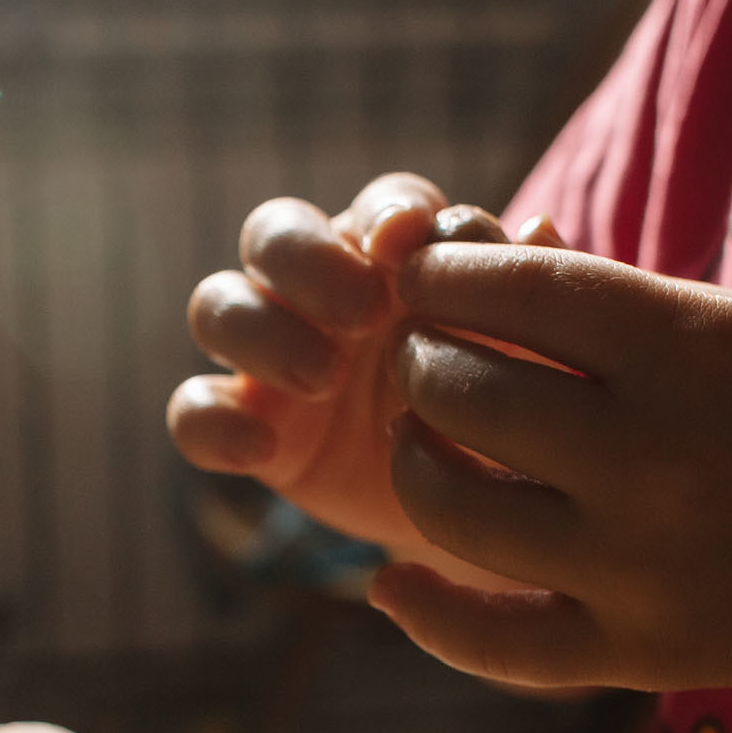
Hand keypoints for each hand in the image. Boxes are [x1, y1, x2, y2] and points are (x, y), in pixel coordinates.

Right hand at [168, 173, 563, 588]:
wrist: (485, 526)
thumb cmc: (514, 425)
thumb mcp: (538, 373)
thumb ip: (534, 300)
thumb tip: (536, 228)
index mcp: (402, 261)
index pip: (382, 206)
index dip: (388, 213)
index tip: (407, 244)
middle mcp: (324, 292)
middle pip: (275, 232)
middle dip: (308, 260)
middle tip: (361, 314)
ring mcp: (273, 357)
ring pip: (218, 304)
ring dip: (258, 329)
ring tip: (321, 379)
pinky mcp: (245, 425)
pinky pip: (193, 410)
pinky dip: (212, 424)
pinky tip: (260, 451)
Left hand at [367, 243, 731, 692]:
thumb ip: (615, 303)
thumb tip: (473, 262)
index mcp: (690, 356)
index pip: (520, 291)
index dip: (444, 276)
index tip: (417, 275)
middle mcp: (658, 460)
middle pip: (468, 396)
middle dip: (422, 362)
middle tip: (422, 356)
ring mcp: (642, 566)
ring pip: (457, 513)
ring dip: (413, 464)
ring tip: (419, 439)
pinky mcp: (636, 651)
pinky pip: (497, 643)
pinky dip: (427, 615)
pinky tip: (389, 581)